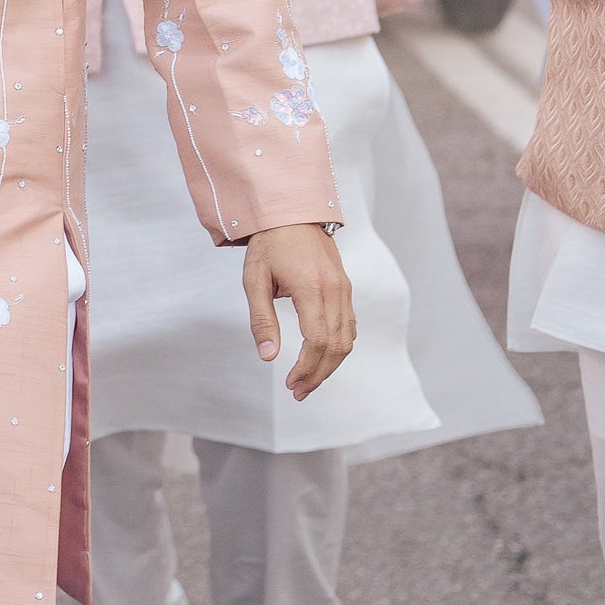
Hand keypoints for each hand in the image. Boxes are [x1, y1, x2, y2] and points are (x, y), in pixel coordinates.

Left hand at [241, 220, 355, 400]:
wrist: (291, 211)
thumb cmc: (268, 244)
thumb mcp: (254, 280)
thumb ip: (262, 320)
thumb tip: (268, 357)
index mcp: (312, 288)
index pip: (317, 341)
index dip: (306, 369)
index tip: (290, 384)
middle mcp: (335, 291)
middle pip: (336, 347)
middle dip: (319, 375)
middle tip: (299, 392)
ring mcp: (344, 289)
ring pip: (347, 340)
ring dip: (330, 366)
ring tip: (308, 382)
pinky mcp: (345, 288)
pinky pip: (350, 326)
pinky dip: (339, 347)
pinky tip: (322, 358)